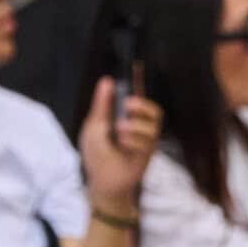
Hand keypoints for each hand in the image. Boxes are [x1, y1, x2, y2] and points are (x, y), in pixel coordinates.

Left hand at [80, 75, 161, 211]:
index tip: (136, 65)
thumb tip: (107, 79)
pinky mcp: (148, 153)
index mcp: (125, 116)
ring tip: (119, 131)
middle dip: (142, 103)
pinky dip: (133, 140)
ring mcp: (146, 140)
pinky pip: (148, 140)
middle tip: (127, 104)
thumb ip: (101, 104)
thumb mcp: (94, 126)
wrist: (102, 182)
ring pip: (153, 124)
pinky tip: (122, 145)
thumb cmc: (97, 154)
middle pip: (154, 108)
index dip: (138, 80)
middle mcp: (139, 126)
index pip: (135, 94)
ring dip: (135, 125)